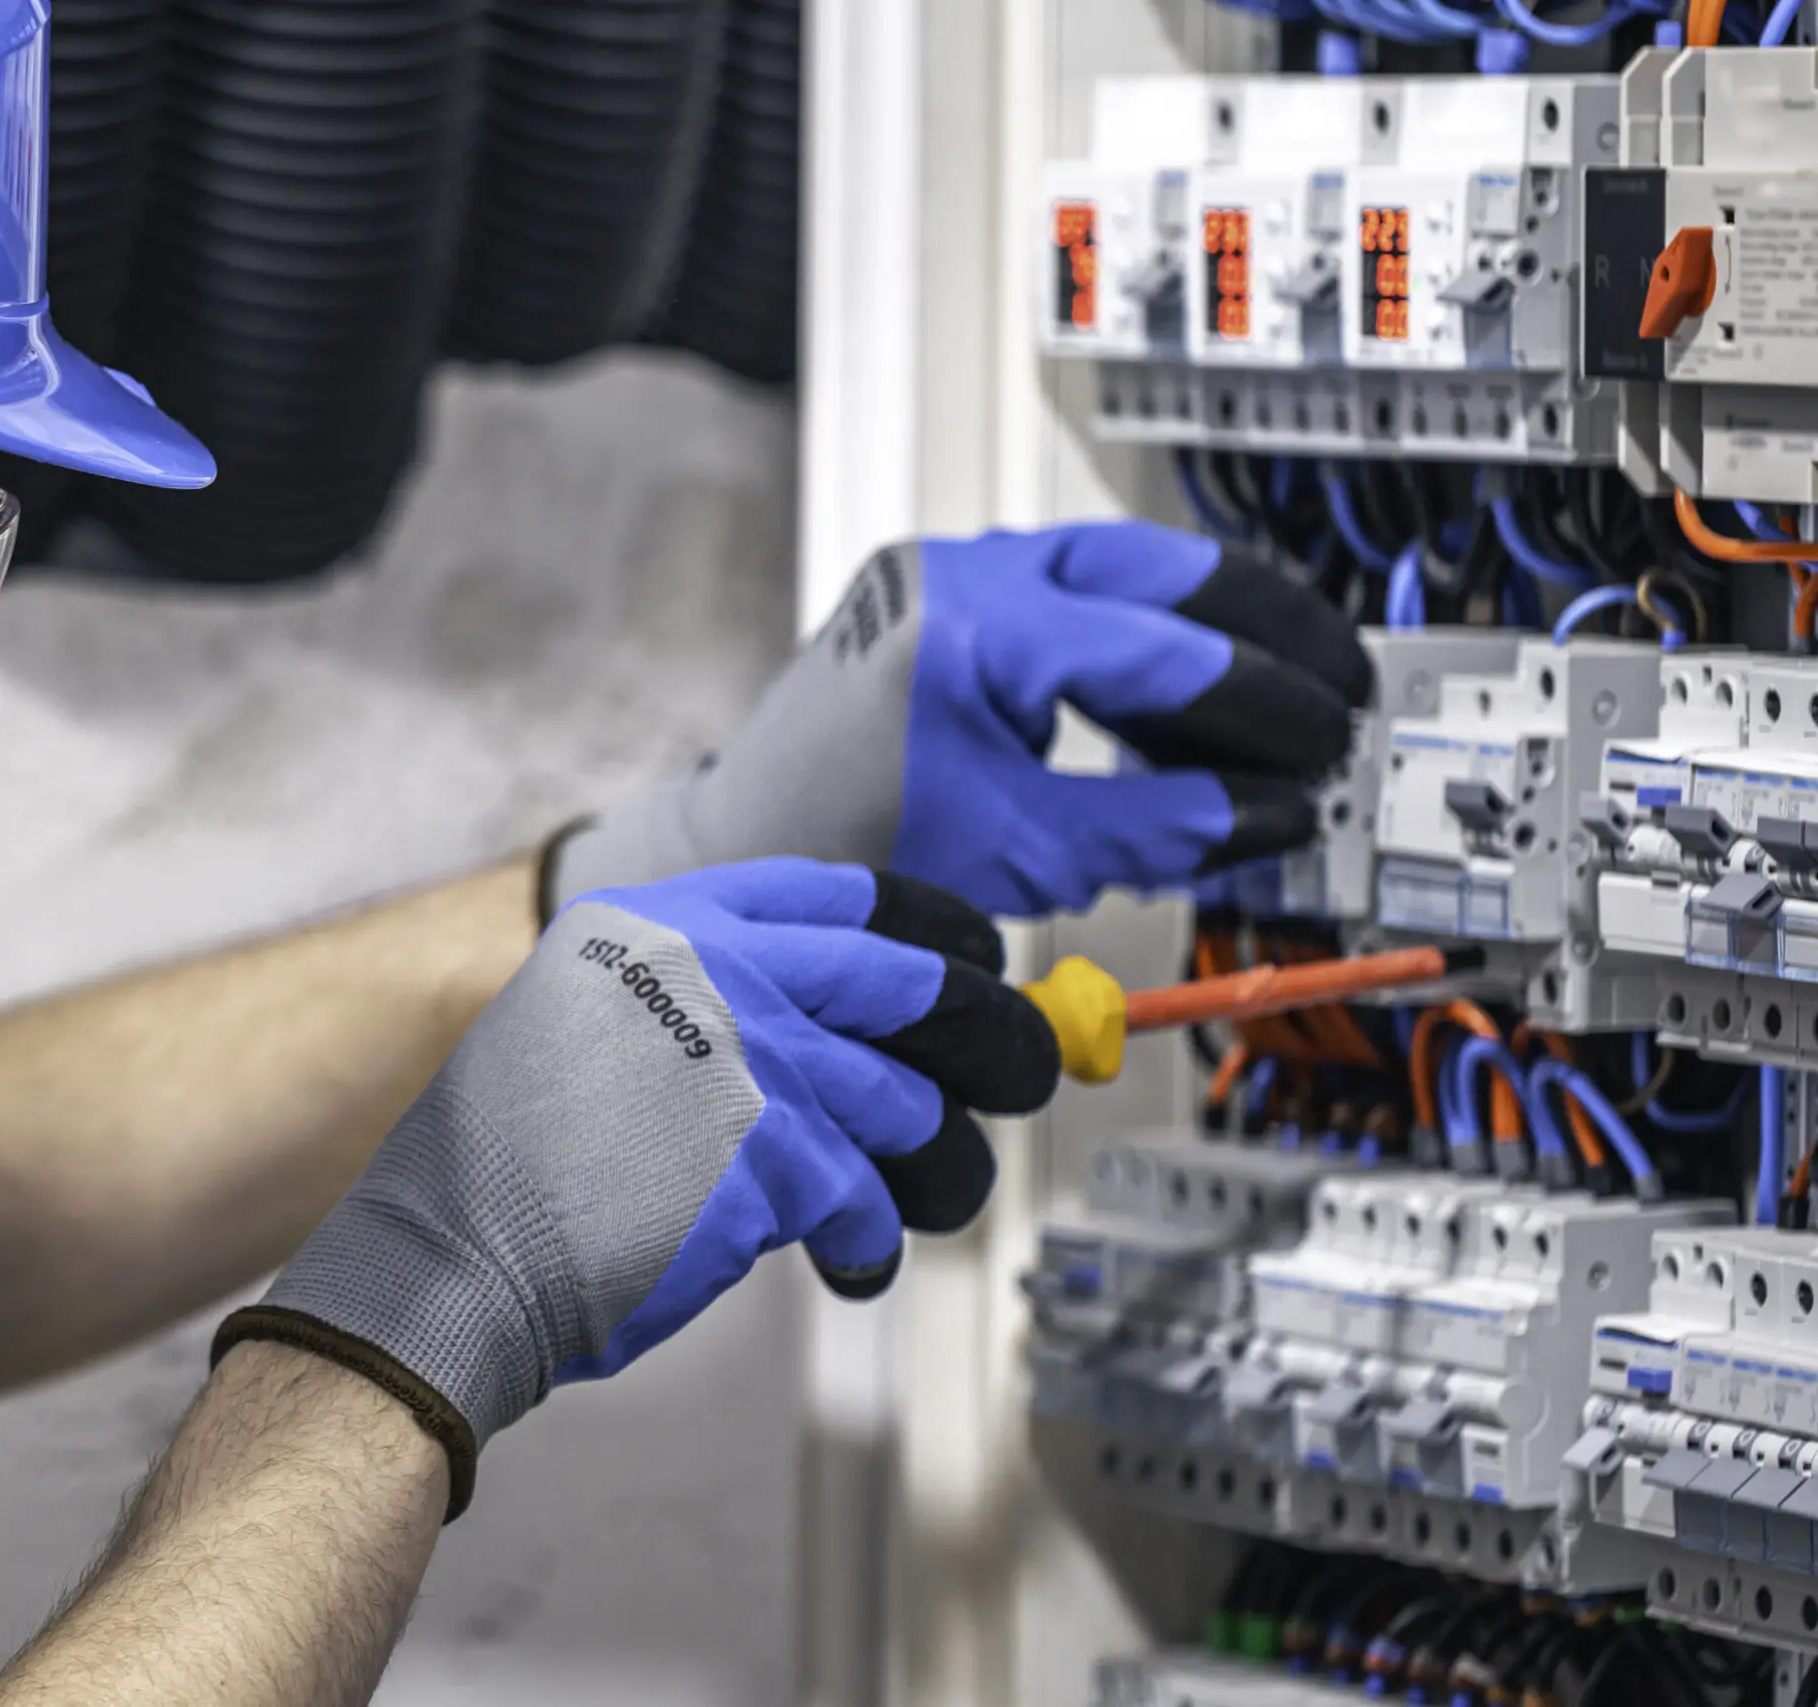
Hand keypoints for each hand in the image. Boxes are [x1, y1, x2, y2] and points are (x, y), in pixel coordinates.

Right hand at [213, 859, 1058, 1516]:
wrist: (453, 1256)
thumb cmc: (513, 1163)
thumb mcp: (587, 1018)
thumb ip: (702, 998)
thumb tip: (846, 1022)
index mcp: (663, 923)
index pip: (839, 896)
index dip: (931, 929)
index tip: (975, 958)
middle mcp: (712, 969)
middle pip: (910, 985)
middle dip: (992, 1036)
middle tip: (1022, 1073)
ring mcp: (747, 1060)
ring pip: (909, 1106)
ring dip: (925, 1169)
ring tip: (892, 1209)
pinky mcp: (773, 1161)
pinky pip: (867, 1204)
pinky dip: (866, 1246)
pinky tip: (843, 1265)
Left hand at [550, 523, 1373, 917]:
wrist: (743, 839)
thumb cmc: (841, 848)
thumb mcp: (1017, 850)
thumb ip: (1153, 827)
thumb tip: (1266, 811)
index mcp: (969, 626)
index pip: (1157, 648)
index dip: (1258, 702)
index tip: (1320, 748)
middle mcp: (962, 571)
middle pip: (1159, 569)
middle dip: (1263, 629)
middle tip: (1338, 690)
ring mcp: (954, 570)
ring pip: (1126, 568)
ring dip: (1211, 630)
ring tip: (1282, 702)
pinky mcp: (954, 593)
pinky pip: (1080, 594)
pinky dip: (1145, 642)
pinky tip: (1191, 706)